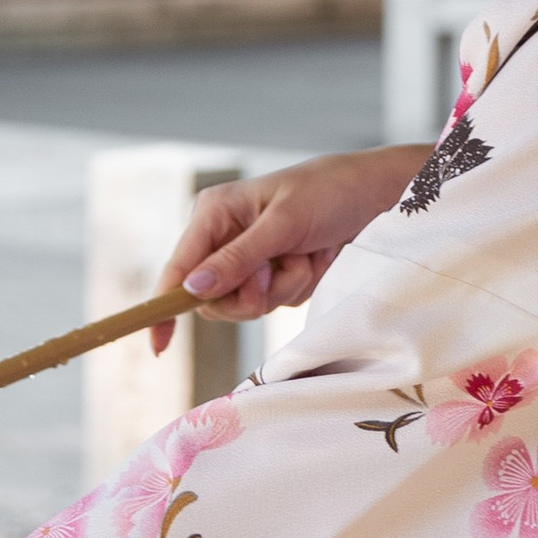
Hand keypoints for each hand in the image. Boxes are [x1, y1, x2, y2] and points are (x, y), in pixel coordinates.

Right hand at [155, 145, 432, 341]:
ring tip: (305, 254)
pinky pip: (276, 301)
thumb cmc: (330, 191)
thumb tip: (193, 289)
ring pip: (247, 305)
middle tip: (273, 274)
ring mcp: (252, 259)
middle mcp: (226, 237)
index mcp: (214, 213)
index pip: (179, 268)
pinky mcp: (277, 274)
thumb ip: (238, 258)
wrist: (379, 195)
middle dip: (249, 295)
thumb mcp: (283, 223)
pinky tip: (315, 257)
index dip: (165, 306)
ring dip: (283, 288)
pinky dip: (300, 285)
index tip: (158, 346)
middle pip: (213, 298)